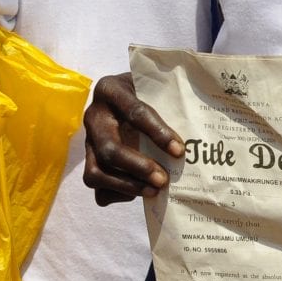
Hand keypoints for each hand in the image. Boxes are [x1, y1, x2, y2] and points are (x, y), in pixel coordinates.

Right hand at [82, 73, 183, 204]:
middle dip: (138, 168)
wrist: (125, 97)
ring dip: (126, 186)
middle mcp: (94, 117)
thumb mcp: (154, 85)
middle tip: (163, 180)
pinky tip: (141, 190)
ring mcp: (89, 143)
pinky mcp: (90, 163)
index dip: (157, 133)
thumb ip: (169, 97)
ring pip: (95, 173)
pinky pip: (98, 189)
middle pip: (108, 149)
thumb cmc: (146, 92)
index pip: (134, 112)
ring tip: (154, 190)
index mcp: (110, 90)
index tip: (179, 151)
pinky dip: (119, 194)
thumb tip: (192, 132)